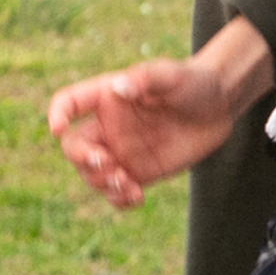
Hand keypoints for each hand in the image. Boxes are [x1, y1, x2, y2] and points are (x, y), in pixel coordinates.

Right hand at [48, 20, 272, 210]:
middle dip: (83, 160)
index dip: (56, 114)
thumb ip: (145, 78)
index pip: (68, 103)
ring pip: (93, 176)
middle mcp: (108, 126)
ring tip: (128, 185)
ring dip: (102, 184)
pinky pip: (116, 193)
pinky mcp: (138, 173)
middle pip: (74, 148)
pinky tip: (137, 197)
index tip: (57, 129)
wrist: (219, 107)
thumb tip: (119, 88)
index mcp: (106, 97)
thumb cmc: (193, 82)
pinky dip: (119, 200)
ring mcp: (121, 152)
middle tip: (108, 164)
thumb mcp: (171, 75)